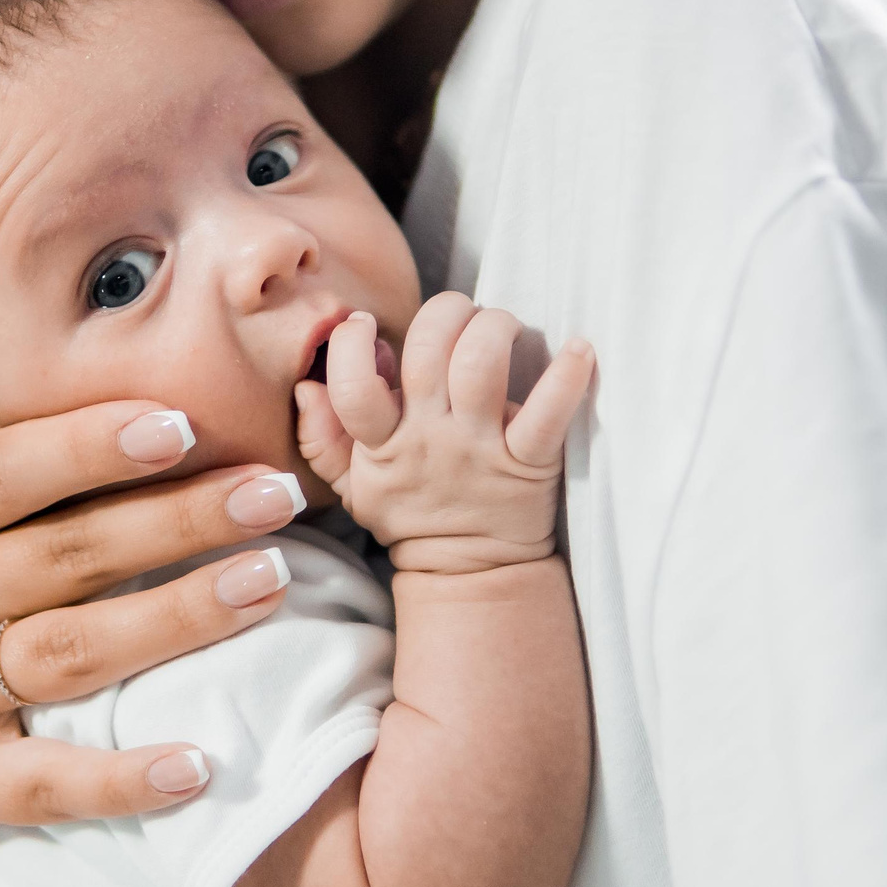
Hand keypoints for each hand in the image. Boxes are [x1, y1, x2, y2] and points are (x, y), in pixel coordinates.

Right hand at [0, 371, 304, 886]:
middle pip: (60, 553)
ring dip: (179, 619)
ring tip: (274, 582)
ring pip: (69, 655)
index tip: (182, 420)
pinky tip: (203, 763)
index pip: (0, 472)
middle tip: (278, 490)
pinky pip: (46, 784)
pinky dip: (122, 778)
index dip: (87, 444)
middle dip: (177, 517)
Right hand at [294, 293, 594, 574]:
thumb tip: (306, 385)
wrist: (470, 574)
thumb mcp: (352, 485)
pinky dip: (569, 376)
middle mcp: (430, 438)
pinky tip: (579, 350)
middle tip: (458, 316)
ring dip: (494, 327)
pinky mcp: (529, 462)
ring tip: (501, 326)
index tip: (364, 325)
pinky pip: (549, 413)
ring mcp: (480, 449)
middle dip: (444, 312)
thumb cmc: (411, 515)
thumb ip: (321, 436)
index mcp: (383, 443)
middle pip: (428, 352)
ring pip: (481, 364)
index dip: (352, 345)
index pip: (353, 386)